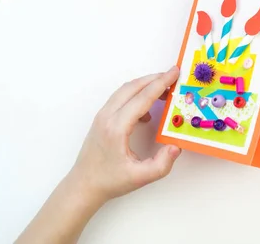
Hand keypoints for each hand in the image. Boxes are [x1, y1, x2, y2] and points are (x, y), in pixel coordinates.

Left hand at [69, 66, 181, 204]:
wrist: (83, 185)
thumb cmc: (109, 181)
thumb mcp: (140, 178)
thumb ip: (162, 164)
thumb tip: (176, 146)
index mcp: (116, 128)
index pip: (142, 98)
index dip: (160, 83)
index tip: (175, 73)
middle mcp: (107, 117)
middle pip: (133, 87)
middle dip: (155, 79)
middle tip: (174, 77)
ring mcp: (102, 115)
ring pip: (125, 90)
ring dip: (145, 85)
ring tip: (164, 90)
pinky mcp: (101, 118)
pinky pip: (121, 98)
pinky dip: (136, 94)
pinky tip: (147, 110)